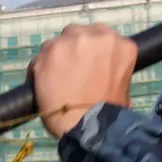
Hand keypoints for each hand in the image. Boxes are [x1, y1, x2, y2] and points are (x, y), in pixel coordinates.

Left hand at [32, 23, 136, 138]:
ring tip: (55, 83)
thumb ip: (111, 69)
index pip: (100, 38)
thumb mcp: (122, 86)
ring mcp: (71, 41)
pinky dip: (39, 72)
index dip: (90, 53)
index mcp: (120, 44)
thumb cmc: (110, 114)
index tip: (86, 66)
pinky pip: (38, 59)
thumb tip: (103, 75)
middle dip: (72, 51)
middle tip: (70, 74)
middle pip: (76, 34)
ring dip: (55, 60)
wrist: (90, 126)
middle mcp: (96, 35)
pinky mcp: (50, 51)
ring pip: (56, 44)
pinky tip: (42, 88)